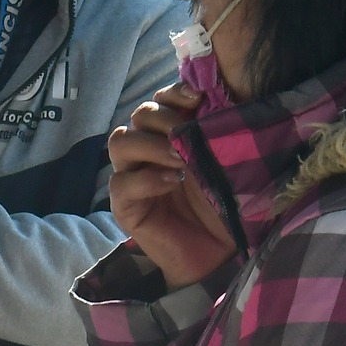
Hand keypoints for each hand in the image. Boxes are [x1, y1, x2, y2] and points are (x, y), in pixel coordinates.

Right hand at [108, 84, 235, 289]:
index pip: (160, 101)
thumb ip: (214, 133)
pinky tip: (172, 182)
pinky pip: (121, 183)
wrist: (221, 252)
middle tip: (188, 137)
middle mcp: (148, 151)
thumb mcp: (224, 162)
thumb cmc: (225, 204)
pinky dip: (147, 179)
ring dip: (150, 145)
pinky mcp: (126, 206)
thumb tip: (215, 100)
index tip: (198, 97)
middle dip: (165, 118)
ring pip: (120, 142)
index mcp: (171, 136)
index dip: (174, 93)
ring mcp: (133, 177)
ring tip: (179, 160)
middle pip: (139, 115)